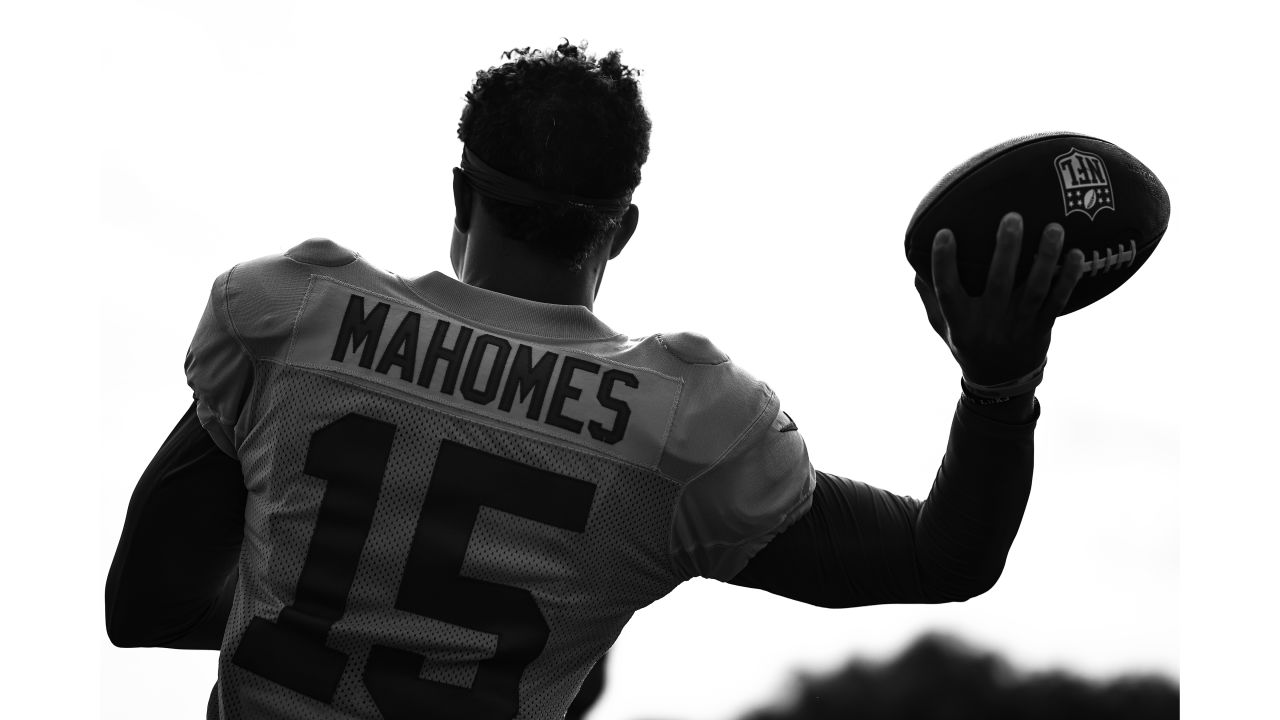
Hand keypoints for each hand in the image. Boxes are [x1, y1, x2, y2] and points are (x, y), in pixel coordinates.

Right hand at [913, 211, 1086, 386]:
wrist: (1000, 381)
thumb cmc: (967, 342)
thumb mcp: (941, 325)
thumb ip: (929, 294)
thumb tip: (915, 256)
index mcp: (960, 322)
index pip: (947, 291)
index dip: (944, 263)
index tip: (944, 233)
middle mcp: (989, 324)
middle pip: (998, 284)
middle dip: (1006, 250)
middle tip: (1012, 217)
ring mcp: (1019, 326)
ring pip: (1034, 289)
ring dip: (1045, 258)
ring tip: (1053, 227)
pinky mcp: (1042, 328)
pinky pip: (1058, 301)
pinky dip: (1068, 278)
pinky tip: (1078, 254)